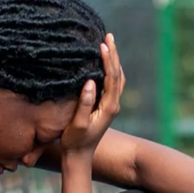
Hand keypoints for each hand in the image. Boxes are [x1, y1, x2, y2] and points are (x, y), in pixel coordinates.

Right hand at [60, 33, 125, 154]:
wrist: (80, 156)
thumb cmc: (75, 141)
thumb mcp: (78, 124)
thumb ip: (84, 104)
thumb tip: (90, 82)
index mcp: (109, 107)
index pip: (112, 78)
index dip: (108, 60)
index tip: (103, 44)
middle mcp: (114, 105)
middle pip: (118, 74)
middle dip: (114, 55)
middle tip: (109, 36)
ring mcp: (111, 106)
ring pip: (117, 78)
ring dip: (114, 61)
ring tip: (108, 44)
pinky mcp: (106, 107)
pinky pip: (112, 84)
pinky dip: (110, 70)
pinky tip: (103, 63)